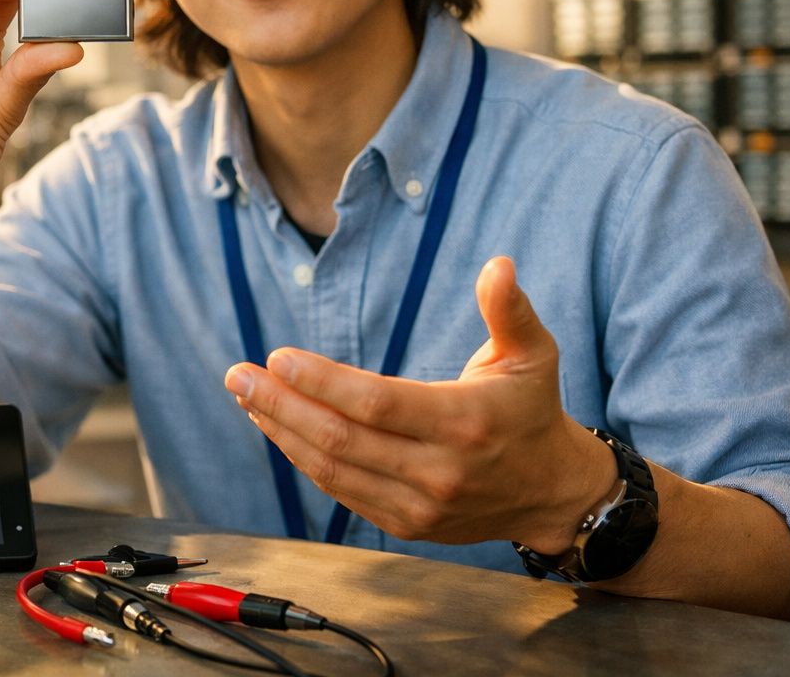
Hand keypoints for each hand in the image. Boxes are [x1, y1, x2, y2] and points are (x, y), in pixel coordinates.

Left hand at [224, 257, 613, 549]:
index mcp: (465, 422)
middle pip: (342, 439)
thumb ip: (509, 310)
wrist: (551, 492)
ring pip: (333, 471)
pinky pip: (342, 492)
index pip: (377, 404)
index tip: (277, 357)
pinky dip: (303, 460)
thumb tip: (499, 264)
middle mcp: (440, 471)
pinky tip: (278, 428)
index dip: (322, 382)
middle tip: (239, 376)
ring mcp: (420, 505)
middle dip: (282, 405)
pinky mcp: (406, 524)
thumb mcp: (534, 354)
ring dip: (282, 433)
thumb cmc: (532, 410)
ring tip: (247, 398)